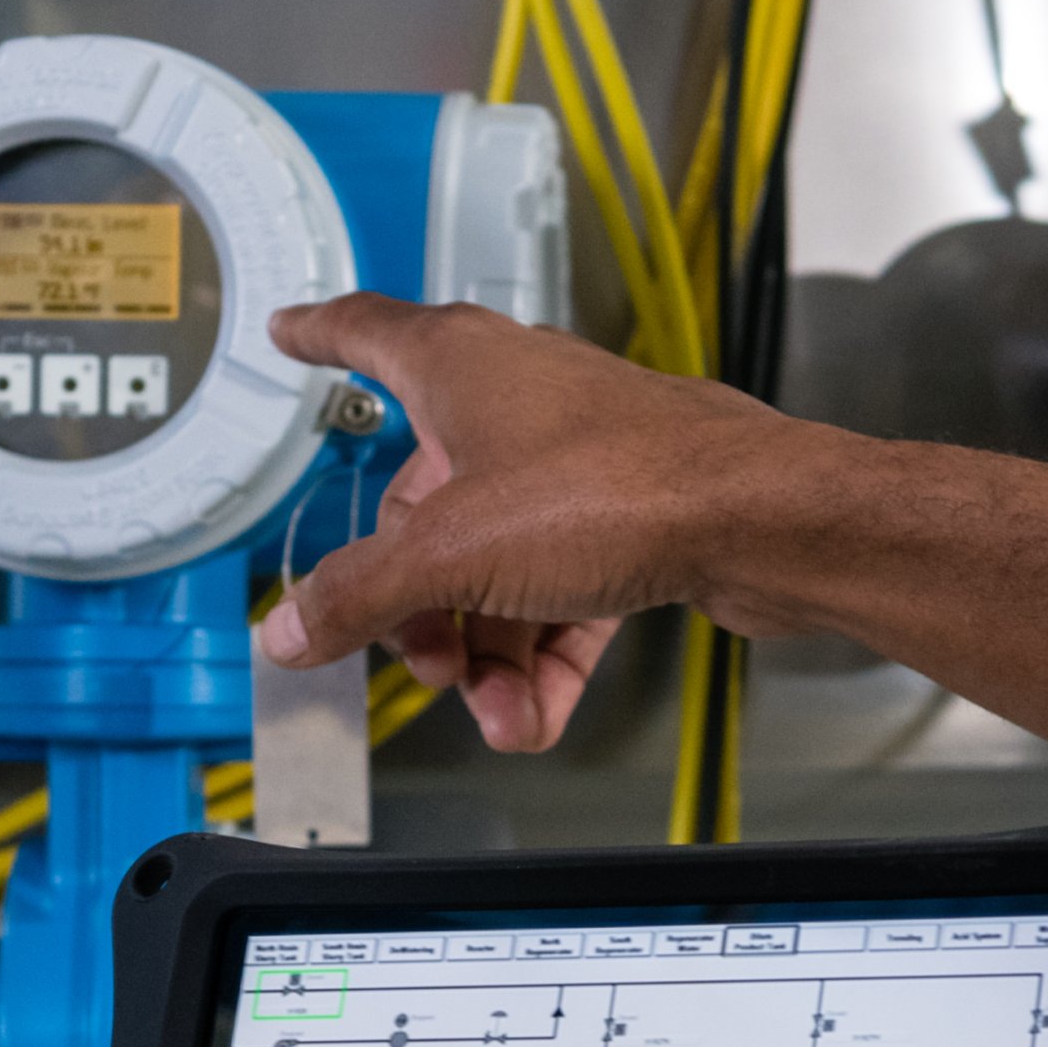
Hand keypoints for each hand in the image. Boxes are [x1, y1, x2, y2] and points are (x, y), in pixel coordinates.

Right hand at [253, 295, 820, 751]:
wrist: (756, 520)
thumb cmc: (620, 484)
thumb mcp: (453, 553)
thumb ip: (360, 595)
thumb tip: (290, 627)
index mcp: (460, 368)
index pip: (367, 334)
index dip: (321, 335)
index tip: (291, 329)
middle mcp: (517, 402)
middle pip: (425, 508)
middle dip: (420, 604)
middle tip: (424, 660)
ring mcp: (575, 464)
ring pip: (496, 566)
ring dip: (487, 654)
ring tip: (497, 713)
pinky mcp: (627, 520)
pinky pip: (560, 596)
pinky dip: (544, 657)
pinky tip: (536, 716)